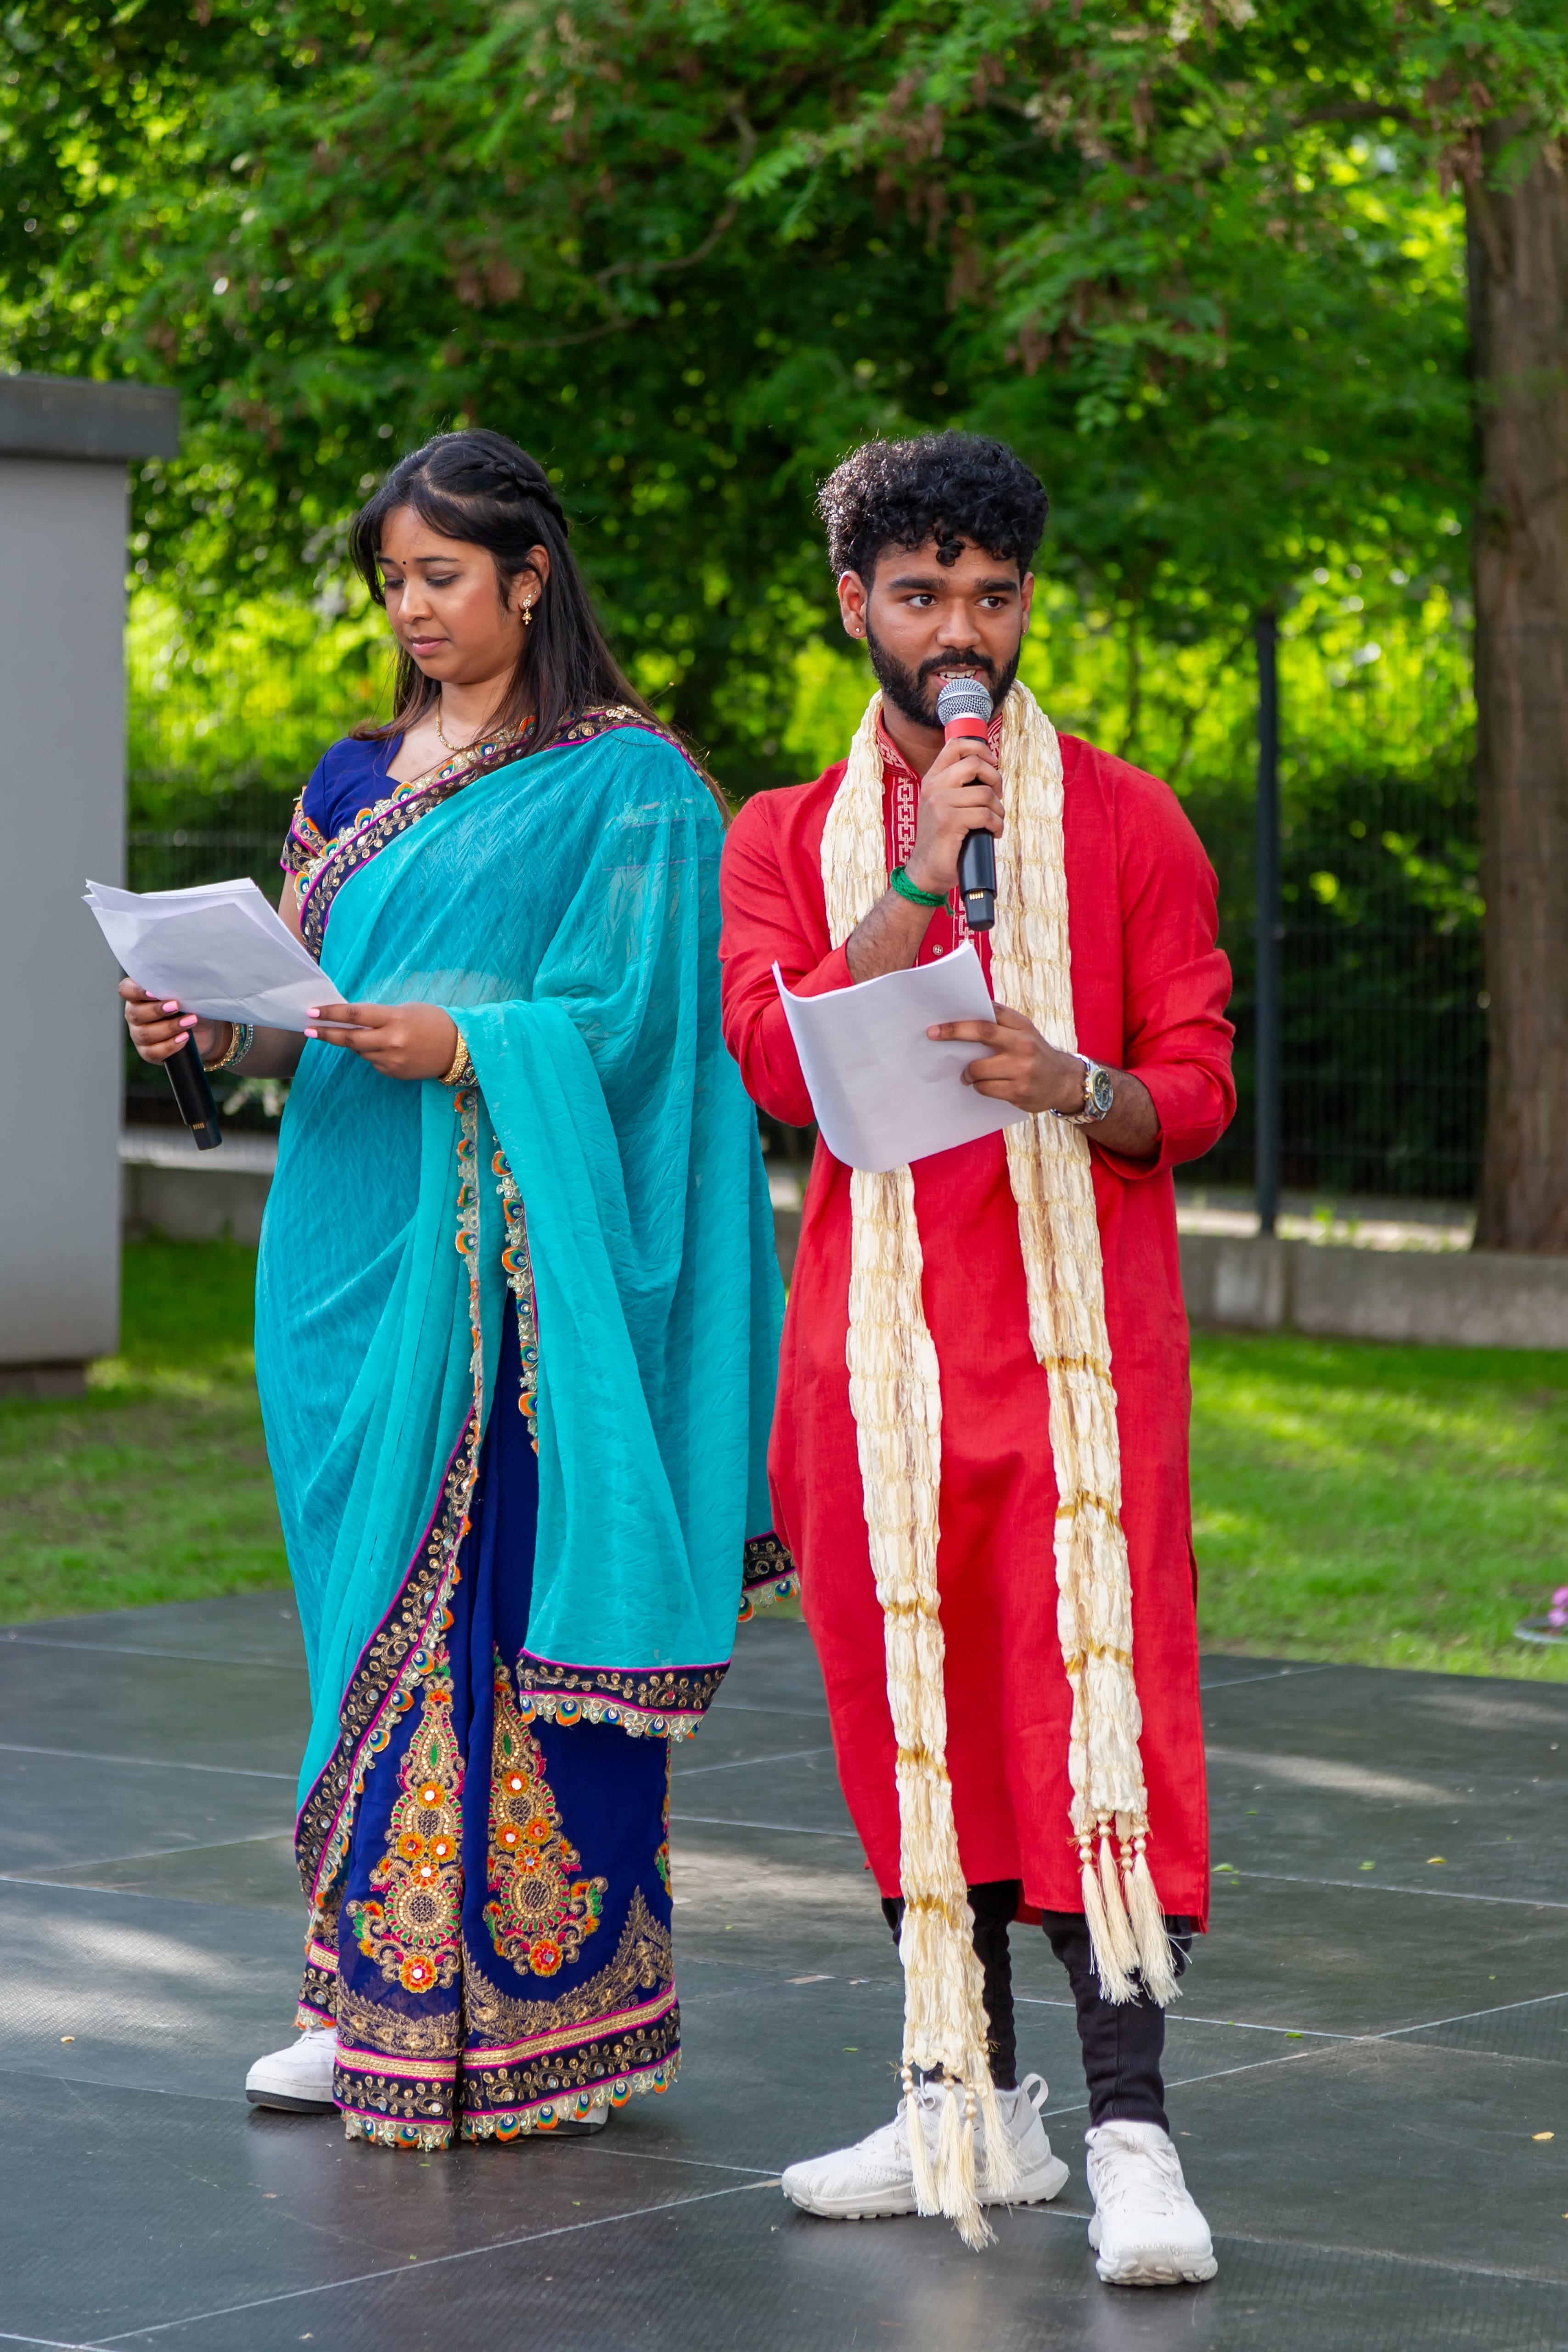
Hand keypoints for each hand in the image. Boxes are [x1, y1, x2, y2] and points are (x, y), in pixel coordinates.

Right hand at [120, 979, 227, 1066]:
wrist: (205, 1031)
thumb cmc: (192, 1006)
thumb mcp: (187, 994)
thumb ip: (177, 988)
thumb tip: (178, 983)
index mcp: (140, 995)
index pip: (126, 990)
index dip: (135, 991)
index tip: (154, 992)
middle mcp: (136, 1014)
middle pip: (134, 1013)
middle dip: (157, 1010)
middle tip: (177, 1005)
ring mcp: (139, 1034)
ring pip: (144, 1034)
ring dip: (169, 1027)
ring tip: (190, 1021)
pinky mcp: (148, 1052)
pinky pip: (152, 1052)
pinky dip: (170, 1046)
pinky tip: (184, 1038)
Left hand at [304, 1000, 459, 1080]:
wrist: (459, 1049)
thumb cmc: (432, 1022)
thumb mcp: (405, 1010)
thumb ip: (379, 1016)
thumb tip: (351, 1021)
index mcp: (394, 1019)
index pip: (354, 1015)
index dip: (330, 1013)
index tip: (312, 1012)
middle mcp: (391, 1041)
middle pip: (349, 1038)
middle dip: (326, 1033)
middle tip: (308, 1029)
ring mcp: (392, 1060)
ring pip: (360, 1051)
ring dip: (355, 1043)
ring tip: (369, 1034)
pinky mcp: (394, 1073)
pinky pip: (373, 1062)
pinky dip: (373, 1053)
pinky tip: (388, 1048)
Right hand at [903, 735, 1003, 897]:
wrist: (925, 871)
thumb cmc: (941, 840)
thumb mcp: (943, 806)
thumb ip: (957, 787)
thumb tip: (989, 771)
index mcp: (932, 780)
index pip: (956, 746)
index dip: (980, 749)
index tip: (992, 764)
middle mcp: (933, 787)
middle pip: (975, 763)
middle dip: (995, 779)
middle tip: (996, 796)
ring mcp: (939, 803)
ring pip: (985, 793)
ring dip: (998, 809)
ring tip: (994, 821)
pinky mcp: (949, 821)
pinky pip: (986, 814)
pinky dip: (996, 825)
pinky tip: (993, 833)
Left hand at [926, 1002, 1088, 1114]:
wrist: (1063, 1081)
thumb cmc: (1034, 1053)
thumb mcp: (1024, 1032)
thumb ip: (1001, 1023)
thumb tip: (963, 1016)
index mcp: (1023, 1026)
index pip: (991, 1013)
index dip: (964, 1017)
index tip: (939, 1022)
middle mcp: (1024, 1044)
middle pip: (983, 1033)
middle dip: (955, 1032)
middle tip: (934, 1035)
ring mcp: (1022, 1069)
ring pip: (979, 1068)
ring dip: (968, 1072)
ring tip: (968, 1074)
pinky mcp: (1019, 1091)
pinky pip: (986, 1088)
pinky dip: (979, 1086)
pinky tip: (986, 1085)